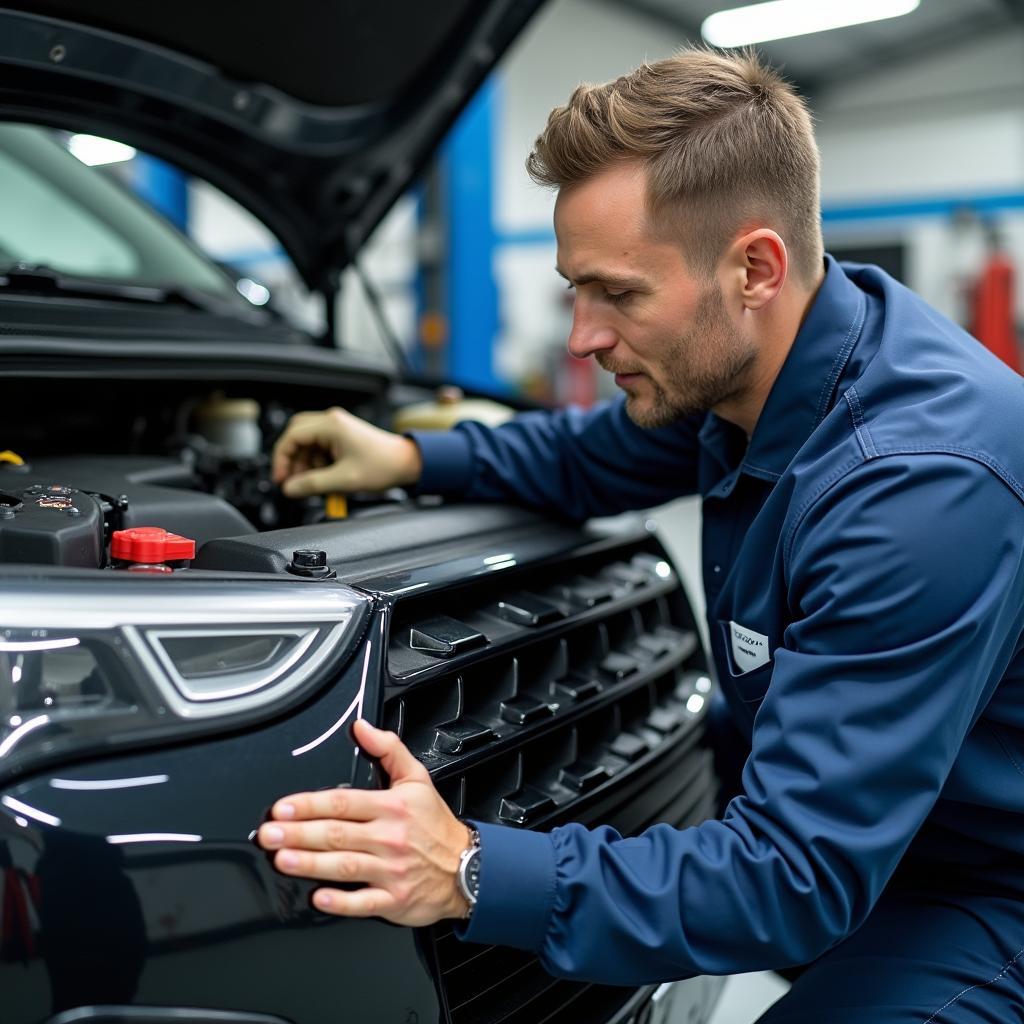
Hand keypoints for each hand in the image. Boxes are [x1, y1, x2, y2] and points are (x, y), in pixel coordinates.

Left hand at [257, 720, 470, 924]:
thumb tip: (361, 727)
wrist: (469, 867)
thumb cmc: (435, 824)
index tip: (282, 807)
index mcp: (391, 806)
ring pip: (345, 866)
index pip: (343, 802)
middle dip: (298, 834)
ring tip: (282, 860)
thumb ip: (388, 749)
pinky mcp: (394, 900)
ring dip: (311, 863)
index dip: (309, 804)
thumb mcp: (417, 777)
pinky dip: (341, 901)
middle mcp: (389, 837)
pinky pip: (364, 903)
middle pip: (337, 834)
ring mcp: (391, 870)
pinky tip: (319, 897)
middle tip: (269, 834)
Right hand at [271, 407, 422, 498]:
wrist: (407, 462)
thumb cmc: (383, 466)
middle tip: (292, 480)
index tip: (281, 478)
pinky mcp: (342, 436)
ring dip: (306, 463)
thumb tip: (289, 489)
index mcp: (331, 425)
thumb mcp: (344, 480)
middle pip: (296, 436)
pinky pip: (319, 447)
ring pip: (307, 443)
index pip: (292, 436)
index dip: (281, 459)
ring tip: (314, 483)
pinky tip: (325, 478)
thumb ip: (313, 485)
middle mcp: (332, 421)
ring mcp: (337, 427)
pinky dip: (317, 463)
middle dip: (292, 459)